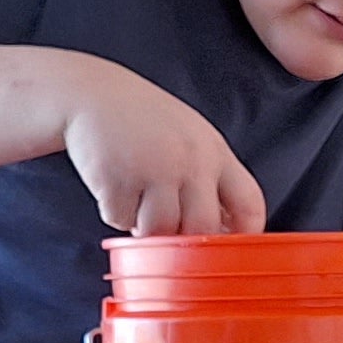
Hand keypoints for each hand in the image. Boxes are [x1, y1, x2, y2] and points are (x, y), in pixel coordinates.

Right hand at [63, 71, 265, 234]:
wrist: (93, 95)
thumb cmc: (145, 121)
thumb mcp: (192, 138)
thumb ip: (209, 179)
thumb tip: (220, 233)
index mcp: (215, 151)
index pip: (249, 204)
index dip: (244, 235)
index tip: (228, 248)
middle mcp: (190, 160)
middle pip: (202, 228)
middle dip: (184, 242)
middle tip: (167, 233)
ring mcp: (153, 169)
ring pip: (159, 230)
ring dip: (145, 228)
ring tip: (137, 202)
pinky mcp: (117, 178)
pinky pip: (121, 220)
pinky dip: (116, 213)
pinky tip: (115, 187)